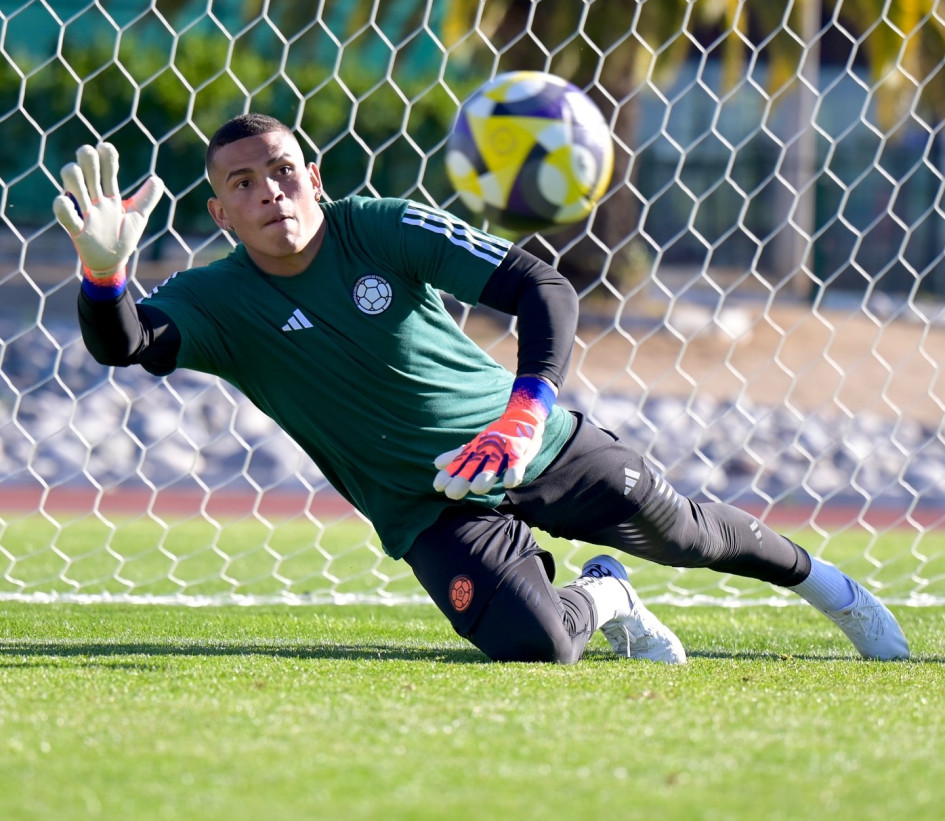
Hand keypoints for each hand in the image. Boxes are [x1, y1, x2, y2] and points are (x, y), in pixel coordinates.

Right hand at [53, 143, 164, 277]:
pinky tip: (69, 203)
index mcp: (109, 193)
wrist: (113, 262)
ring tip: (86, 187)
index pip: (105, 165)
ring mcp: (83, 210)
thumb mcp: (138, 217)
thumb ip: (147, 198)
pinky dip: (63, 205)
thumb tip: (157, 180)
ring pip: (71, 180)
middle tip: (91, 157)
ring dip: (75, 175)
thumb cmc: (122, 236)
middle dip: (87, 156)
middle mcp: (94, 197)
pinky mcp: (75, 227)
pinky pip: (63, 212)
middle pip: (85, 165)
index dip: (105, 154)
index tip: (106, 149)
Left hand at [433, 406, 544, 499]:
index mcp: (475, 450)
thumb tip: (436, 464)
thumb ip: (457, 456)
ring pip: (493, 465)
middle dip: (463, 479)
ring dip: (485, 476)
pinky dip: (514, 472)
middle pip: (473, 466)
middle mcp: (486, 450)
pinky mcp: (519, 451)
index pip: (459, 463)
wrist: (522, 418)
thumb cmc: (496, 437)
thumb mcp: (475, 446)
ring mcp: (503, 450)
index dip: (449, 474)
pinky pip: (517, 463)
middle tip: (452, 494)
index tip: (438, 486)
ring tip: (477, 489)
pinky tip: (509, 483)